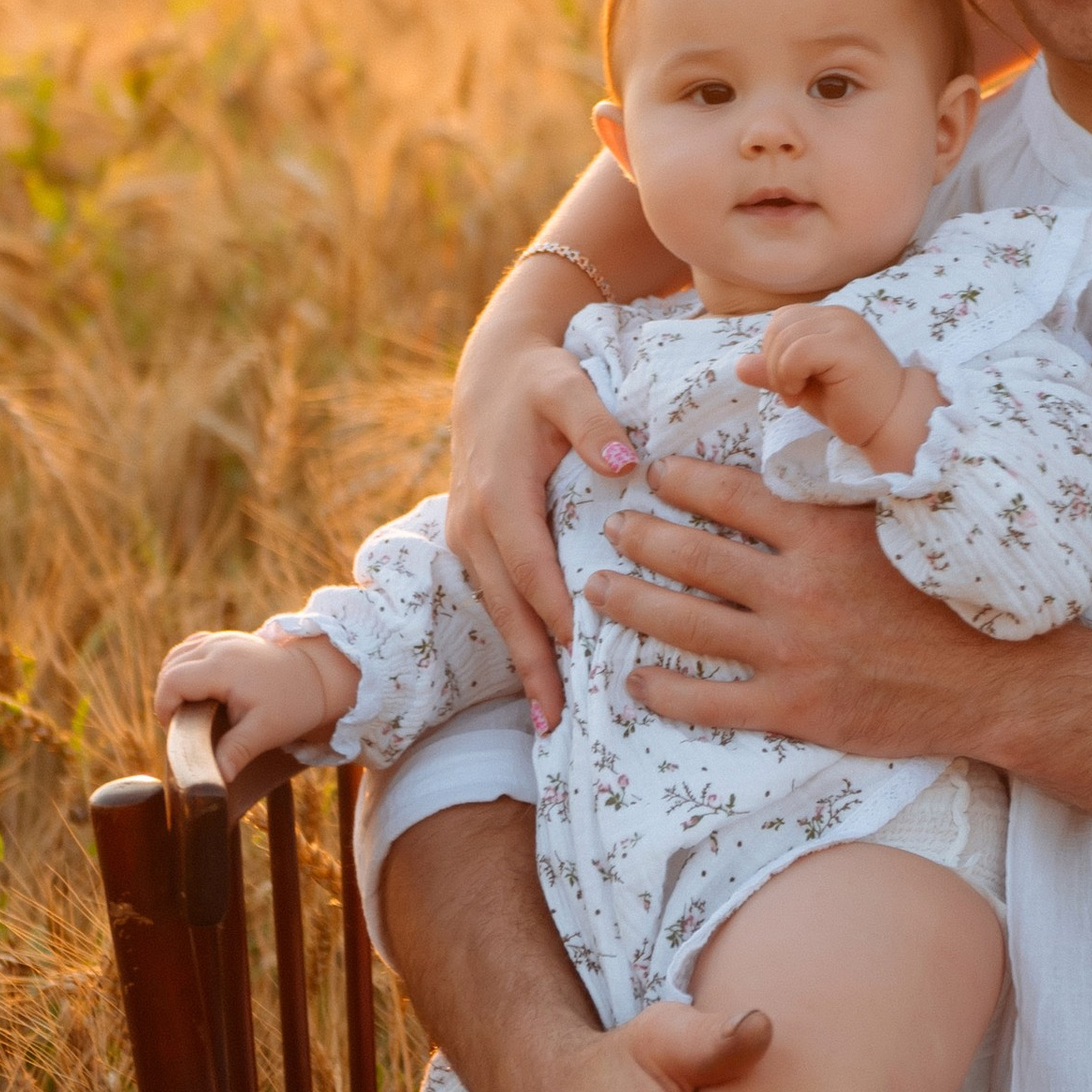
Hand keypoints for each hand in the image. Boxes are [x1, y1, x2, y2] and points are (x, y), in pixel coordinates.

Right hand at [155, 627, 354, 783]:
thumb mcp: (266, 731)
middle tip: (184, 724)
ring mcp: (223, 639)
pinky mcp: (228, 639)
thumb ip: (236, 752)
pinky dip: (187, 666)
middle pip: (170, 667)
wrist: (320, 676)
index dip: (165, 707)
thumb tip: (216, 781)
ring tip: (189, 709)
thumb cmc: (294, 703)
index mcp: (222, 667)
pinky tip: (199, 688)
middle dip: (168, 697)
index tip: (175, 730)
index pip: (172, 682)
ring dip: (175, 680)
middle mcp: (218, 646)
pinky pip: (193, 648)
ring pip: (178, 654)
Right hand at [446, 330, 641, 726]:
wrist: (494, 365)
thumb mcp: (567, 384)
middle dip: (533, 668)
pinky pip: (498, 596)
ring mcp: (468, 536)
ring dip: (524, 661)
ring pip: (499, 610)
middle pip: (509, 609)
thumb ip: (594, 421)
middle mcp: (474, 525)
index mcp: (499, 496)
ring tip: (550, 718)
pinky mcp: (474, 539)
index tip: (587, 662)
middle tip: (558, 725)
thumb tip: (624, 462)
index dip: (558, 619)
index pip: (533, 572)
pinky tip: (542, 670)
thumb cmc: (541, 376)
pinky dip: (519, 634)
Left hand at [583, 456, 998, 753]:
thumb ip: (845, 497)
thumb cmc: (951, 598)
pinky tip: (634, 680)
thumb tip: (800, 455)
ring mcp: (791, 653)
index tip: (655, 473)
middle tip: (610, 527)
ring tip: (597, 590)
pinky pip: (712, 702)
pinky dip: (665, 691)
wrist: (994, 680)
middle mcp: (798, 590)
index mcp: (824, 537)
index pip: (734, 497)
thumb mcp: (901, 527)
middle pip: (695, 558)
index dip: (685, 482)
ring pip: (688, 625)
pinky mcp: (795, 708)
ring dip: (634, 604)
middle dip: (642, 538)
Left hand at [739, 304, 908, 449]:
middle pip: (778, 324)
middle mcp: (839, 315)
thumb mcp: (803, 387)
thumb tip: (738, 366)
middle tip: (792, 394)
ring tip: (799, 396)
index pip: (781, 320)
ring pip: (784, 336)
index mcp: (830, 319)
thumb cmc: (853, 407)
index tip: (790, 387)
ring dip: (780, 373)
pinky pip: (797, 351)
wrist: (892, 425)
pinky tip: (803, 395)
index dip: (773, 353)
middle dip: (773, 363)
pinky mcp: (847, 345)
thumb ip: (773, 372)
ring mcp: (845, 326)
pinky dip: (789, 376)